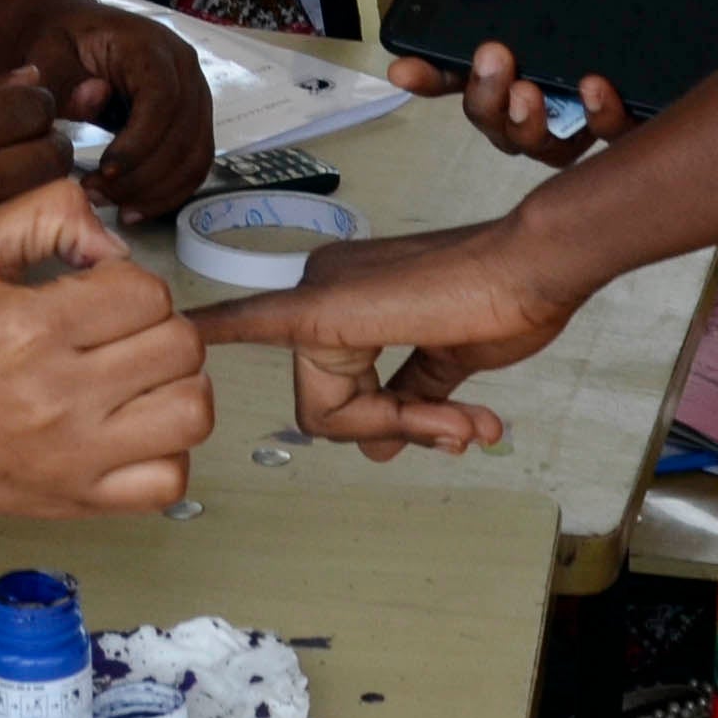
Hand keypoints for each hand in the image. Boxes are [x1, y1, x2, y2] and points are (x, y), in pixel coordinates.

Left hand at [0, 0, 216, 216]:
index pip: (163, 99)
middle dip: (143, 177)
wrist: (69, 32)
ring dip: (157, 191)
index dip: (139, 142)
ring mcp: (194, 95)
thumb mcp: (47, 54)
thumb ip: (63, 78)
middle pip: (184, 134)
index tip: (104, 170)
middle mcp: (184, 69)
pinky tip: (133, 208)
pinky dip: (168, 192)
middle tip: (98, 195)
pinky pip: (194, 164)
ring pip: (195, 156)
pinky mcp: (191, 119)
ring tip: (112, 206)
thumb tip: (94, 98)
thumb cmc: (57, 42)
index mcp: (151, 46)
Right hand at [0, 85, 74, 246]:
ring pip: (43, 196)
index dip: (37, 101)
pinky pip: (14, 228)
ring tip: (9, 169)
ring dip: (38, 178)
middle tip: (28, 138)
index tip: (25, 105)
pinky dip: (15, 213)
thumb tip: (30, 78)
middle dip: (49, 140)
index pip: (32, 109)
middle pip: (52, 157)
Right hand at [0, 182, 211, 517]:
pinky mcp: (83, 499)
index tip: (98, 291)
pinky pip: (170, 479)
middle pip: (180, 345)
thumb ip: (45, 212)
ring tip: (141, 376)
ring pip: (192, 411)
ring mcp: (76, 455)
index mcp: (30, 328)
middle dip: (160, 325)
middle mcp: (58, 396)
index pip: (146, 291)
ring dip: (178, 384)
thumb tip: (111, 241)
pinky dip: (169, 450)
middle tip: (121, 331)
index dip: (130, 280)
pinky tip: (135, 426)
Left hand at [194, 215, 585, 461]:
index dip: (391, 419)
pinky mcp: (325, 308)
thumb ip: (410, 395)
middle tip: (456, 426)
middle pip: (331, 406)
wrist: (535, 269)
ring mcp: (321, 293)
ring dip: (400, 425)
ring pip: (331, 409)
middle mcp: (323, 288)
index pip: (342, 390)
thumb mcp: (449, 361)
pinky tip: (182, 330)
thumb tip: (380, 448)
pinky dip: (219, 331)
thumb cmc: (506, 301)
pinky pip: (259, 329)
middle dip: (396, 428)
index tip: (445, 428)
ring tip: (460, 418)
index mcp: (347, 298)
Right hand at [382, 0, 717, 163]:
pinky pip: (616, 142)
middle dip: (478, 102)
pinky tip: (597, 86)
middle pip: (500, 112)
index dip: (437, 70)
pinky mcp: (663, 113)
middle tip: (490, 66)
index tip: (408, 66)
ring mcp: (615, 93)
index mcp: (549, 14)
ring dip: (522, 129)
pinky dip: (597, 119)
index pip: (477, 55)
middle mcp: (573, 60)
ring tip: (529, 95)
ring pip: (548, 145)